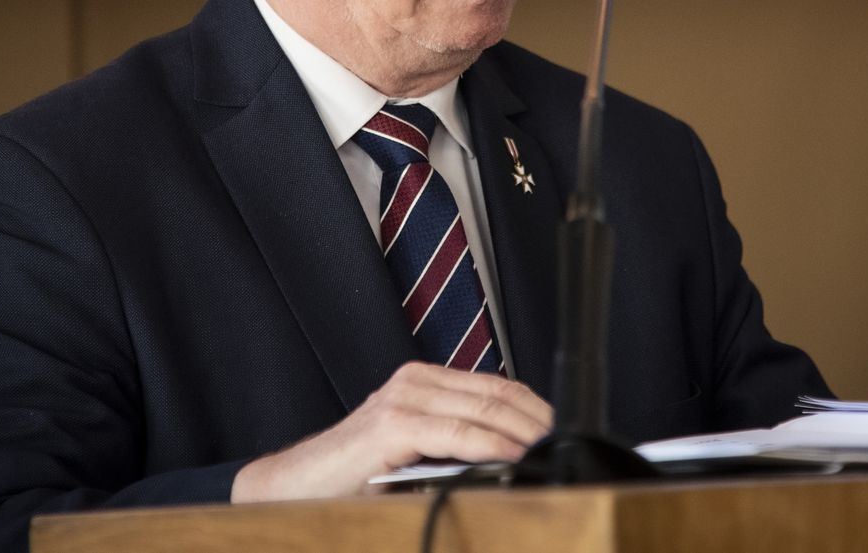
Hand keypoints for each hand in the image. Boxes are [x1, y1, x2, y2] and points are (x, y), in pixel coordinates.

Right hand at [230, 361, 551, 501]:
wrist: (295, 486)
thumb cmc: (356, 478)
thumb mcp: (418, 456)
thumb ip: (458, 449)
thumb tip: (516, 463)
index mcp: (425, 383)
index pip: (499, 388)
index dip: (538, 410)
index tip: (566, 433)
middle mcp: (416, 382)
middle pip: (499, 395)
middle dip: (540, 423)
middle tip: (571, 446)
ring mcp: (404, 398)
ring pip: (484, 411)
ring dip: (525, 435)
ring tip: (553, 454)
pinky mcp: (393, 425)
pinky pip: (455, 434)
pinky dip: (490, 447)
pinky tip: (515, 459)